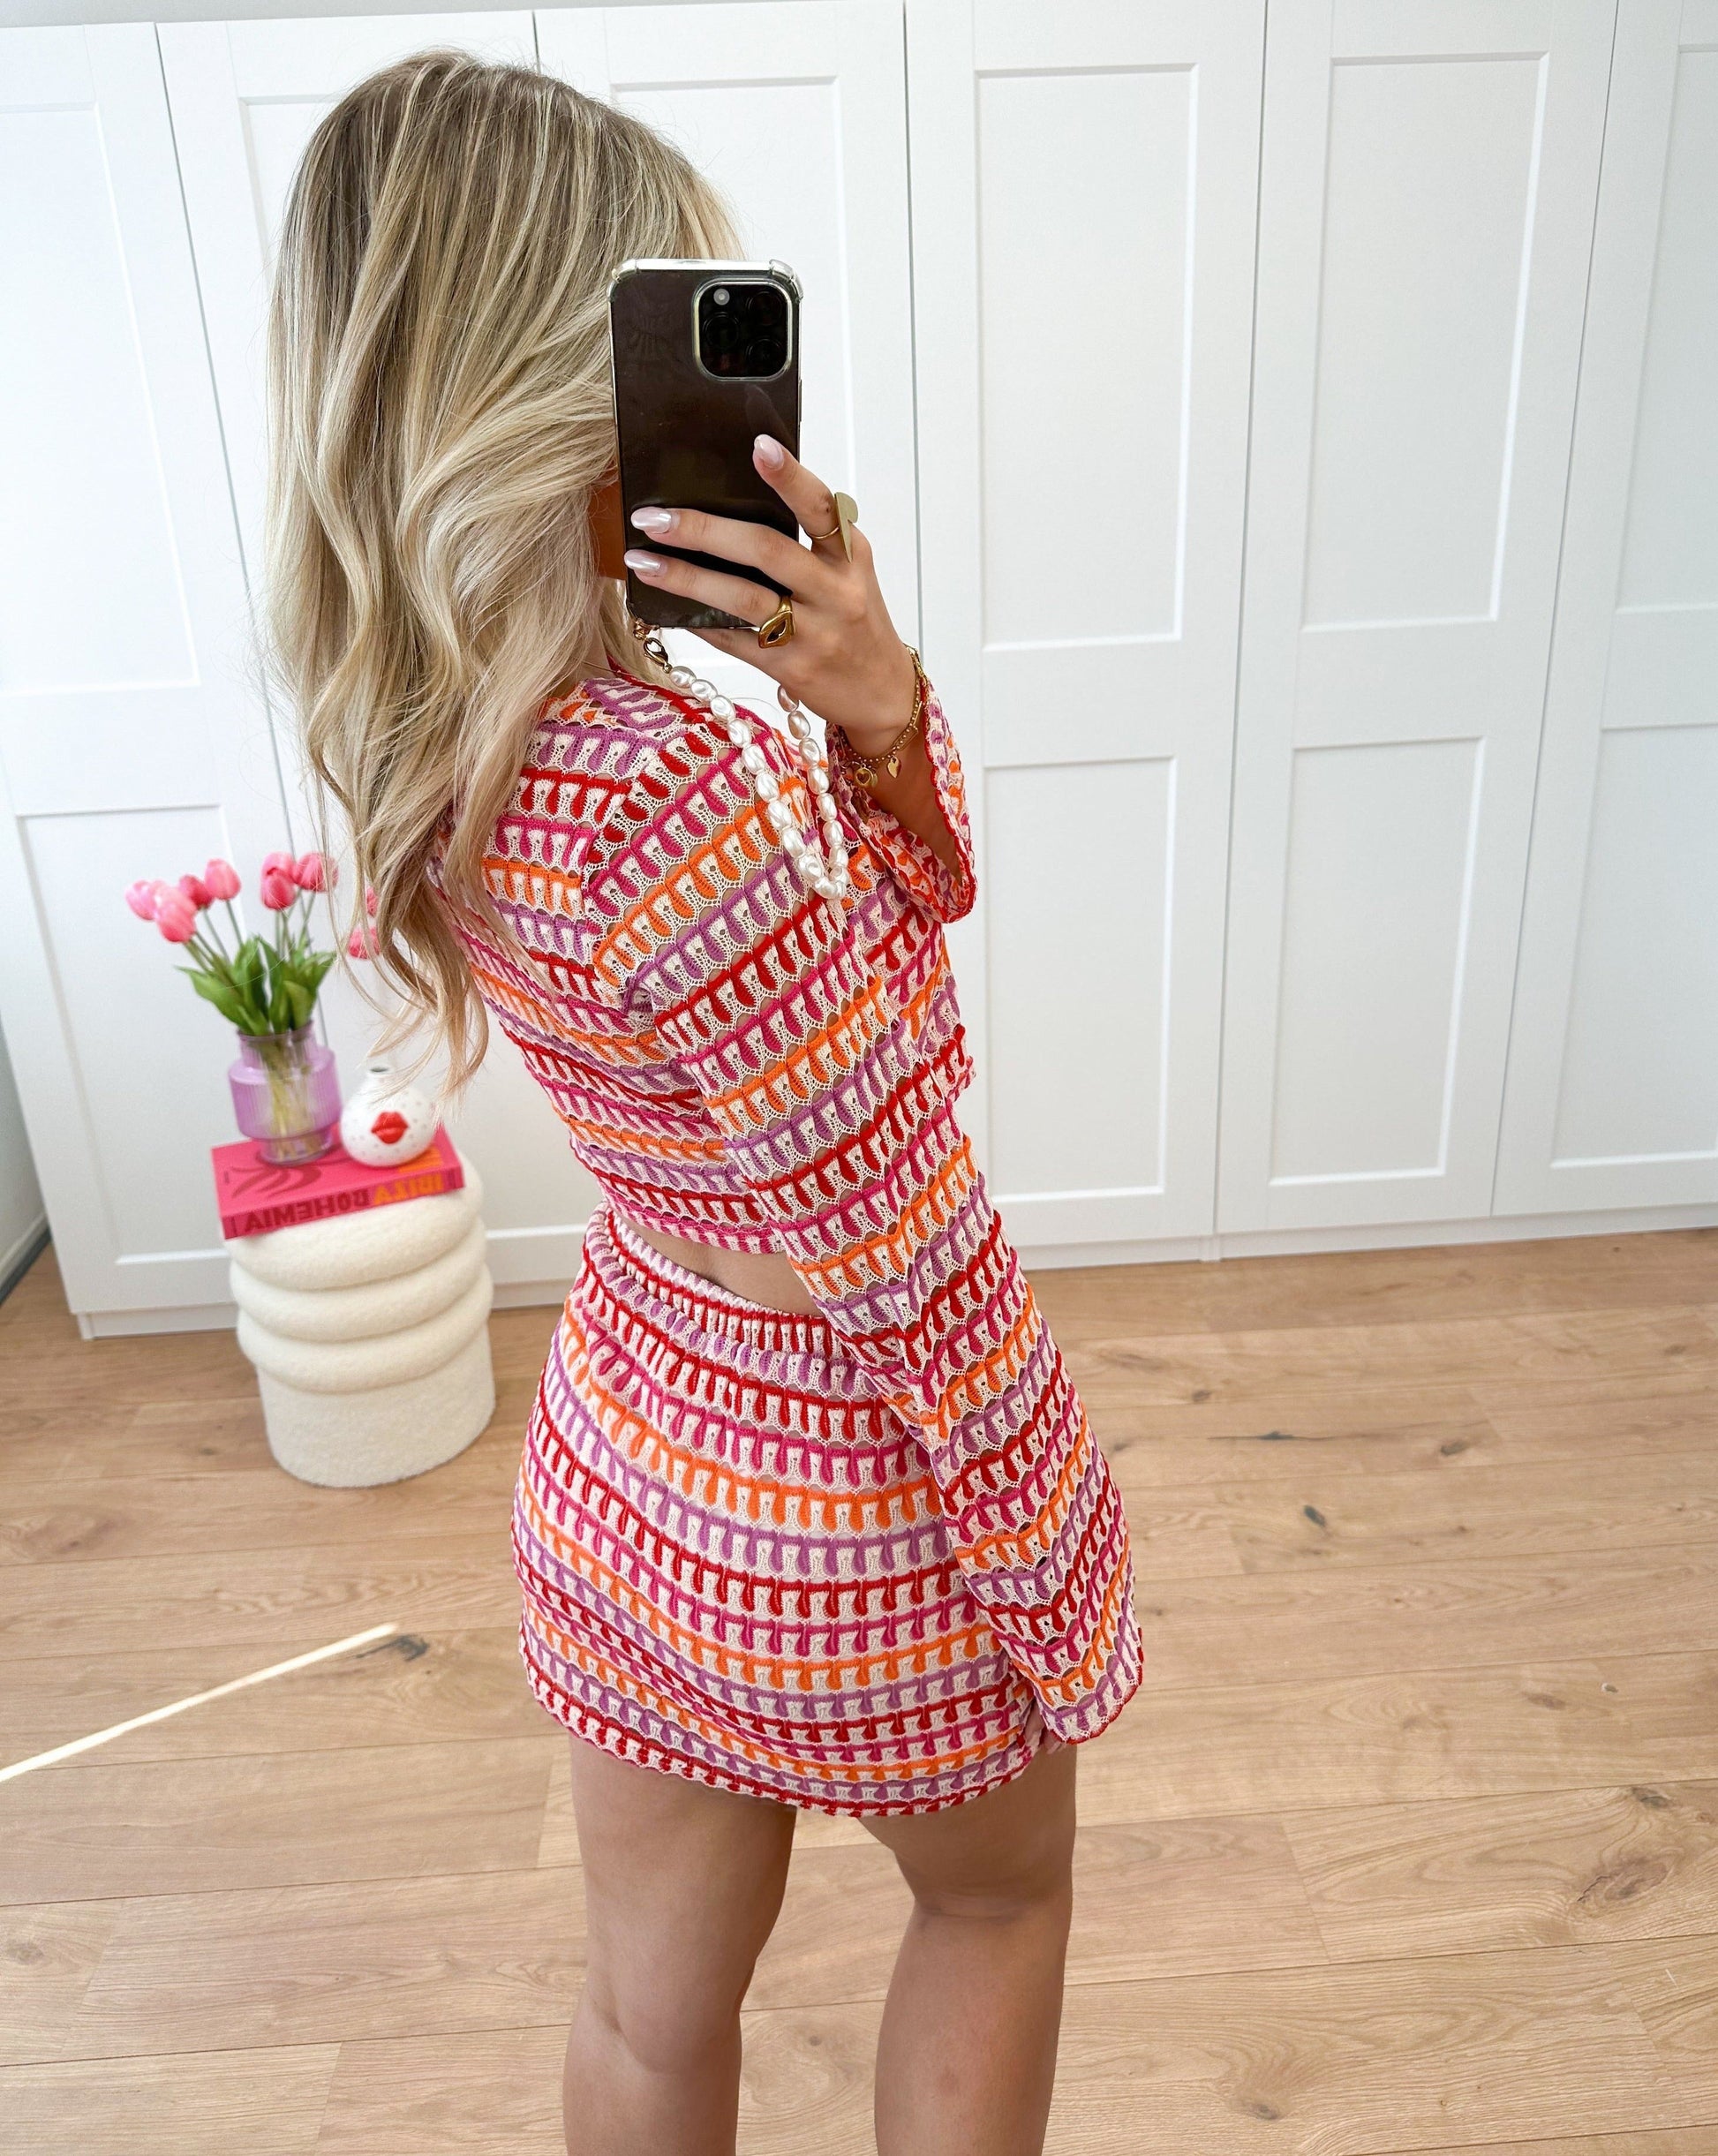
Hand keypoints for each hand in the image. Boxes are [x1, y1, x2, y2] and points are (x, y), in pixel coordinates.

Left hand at [621, 436, 915, 753]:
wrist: (882, 692)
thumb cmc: (856, 621)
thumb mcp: (847, 574)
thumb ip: (807, 542)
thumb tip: (731, 507)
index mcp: (849, 556)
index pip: (820, 508)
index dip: (790, 477)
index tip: (760, 446)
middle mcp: (835, 591)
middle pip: (765, 550)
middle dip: (704, 530)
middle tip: (654, 517)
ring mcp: (813, 633)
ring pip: (742, 597)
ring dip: (686, 577)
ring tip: (644, 561)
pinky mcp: (790, 668)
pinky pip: (733, 638)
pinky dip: (696, 619)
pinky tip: (666, 606)